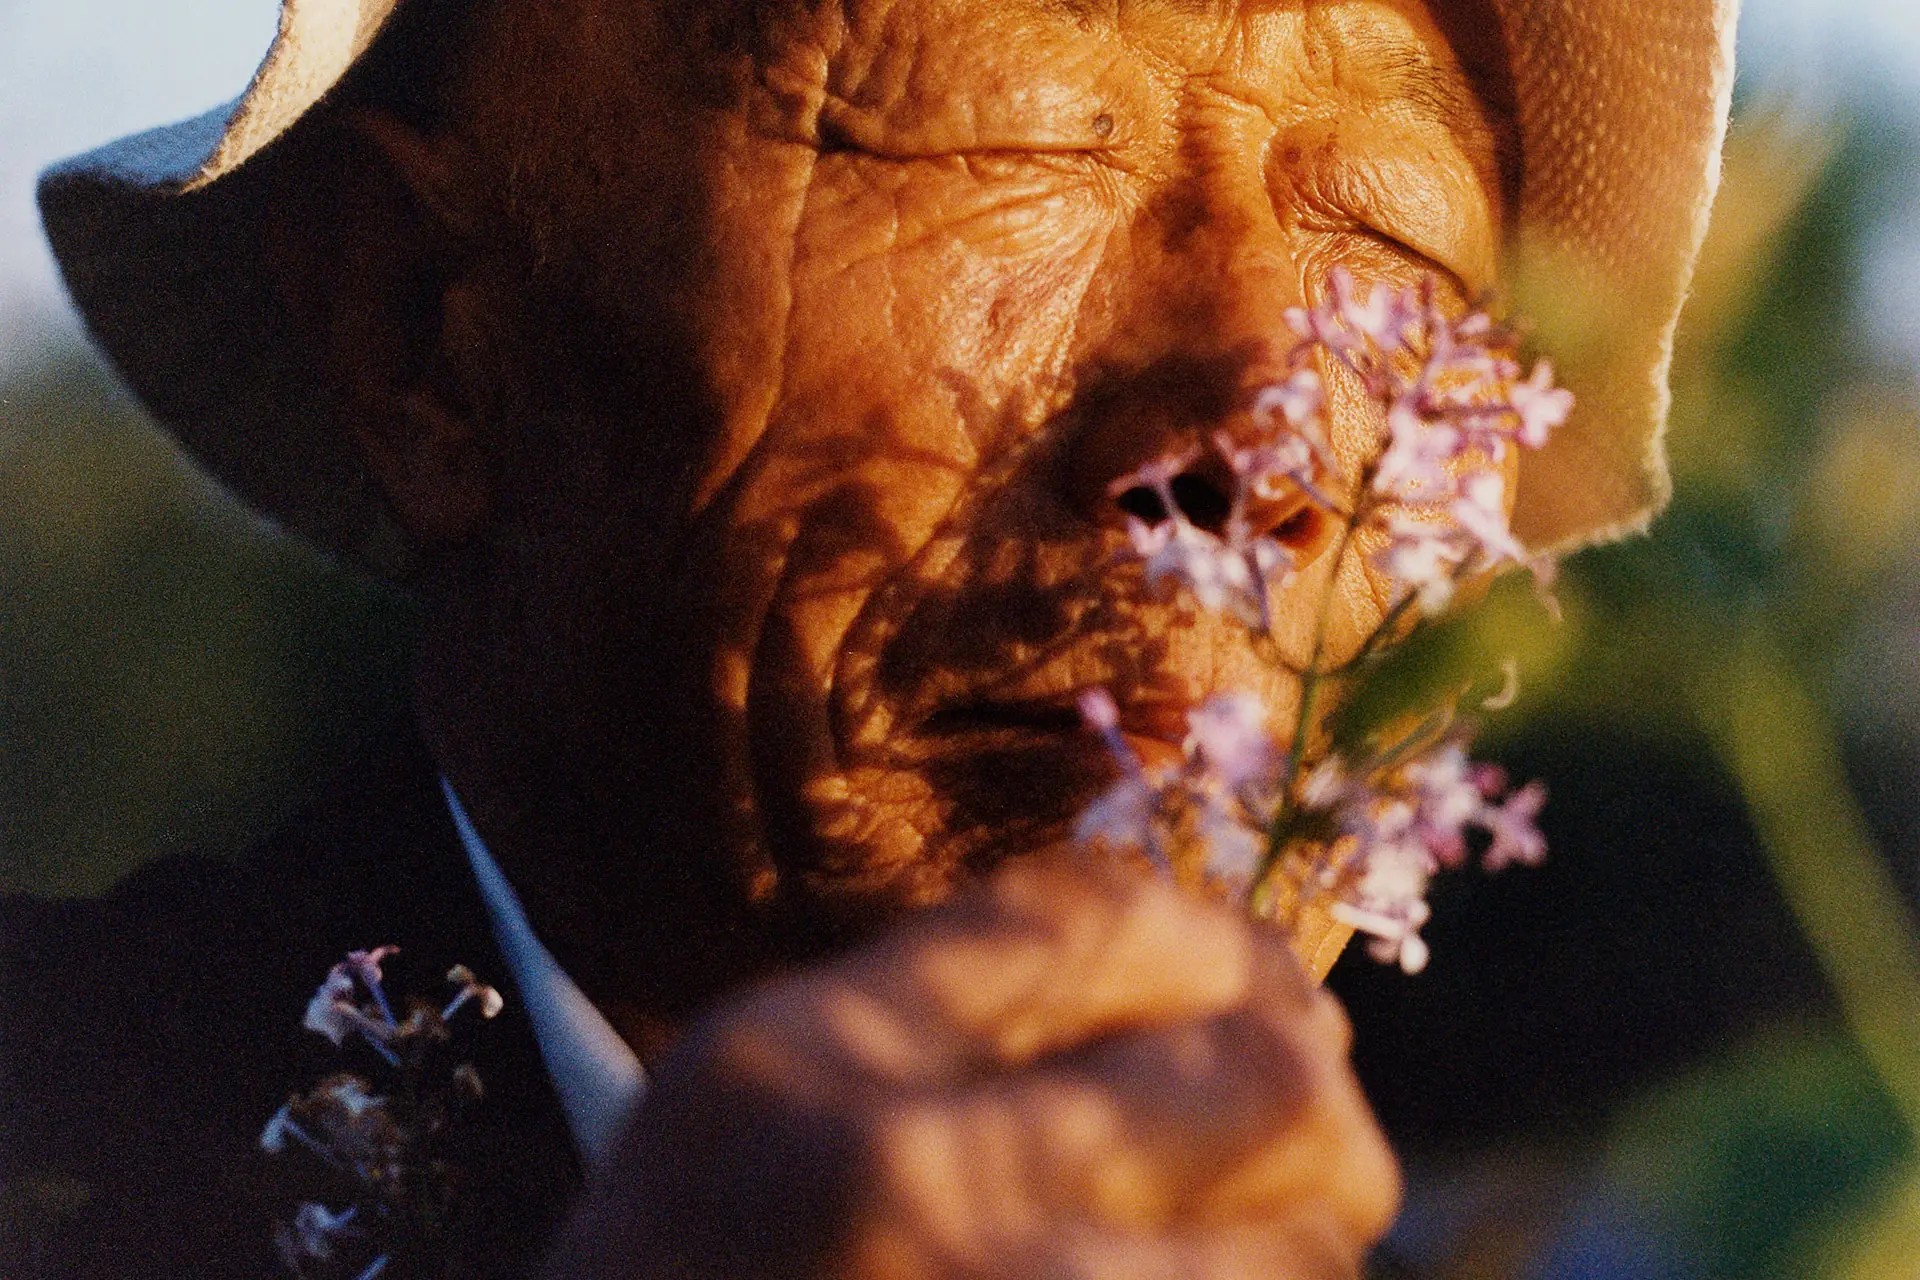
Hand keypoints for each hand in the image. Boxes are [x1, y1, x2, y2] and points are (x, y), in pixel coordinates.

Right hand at [545, 852, 1398, 1278]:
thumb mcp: (741, 1115)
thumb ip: (928, 1021)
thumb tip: (1207, 985)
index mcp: (802, 1063)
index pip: (1087, 927)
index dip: (1218, 936)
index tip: (1262, 969)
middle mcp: (902, 1184)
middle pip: (1248, 1080)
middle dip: (1311, 1092)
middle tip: (1315, 1110)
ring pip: (1295, 1258)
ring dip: (1304, 1239)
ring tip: (1272, 1233)